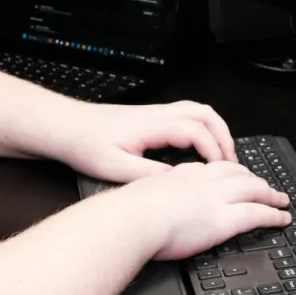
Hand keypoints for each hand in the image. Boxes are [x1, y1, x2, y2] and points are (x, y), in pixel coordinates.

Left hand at [46, 100, 236, 183]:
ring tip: (222, 156)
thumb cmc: (84, 145)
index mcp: (152, 125)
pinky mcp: (149, 118)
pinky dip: (202, 129)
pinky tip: (199, 148)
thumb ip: (150, 175)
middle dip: (224, 138)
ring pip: (198, 111)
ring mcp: (155, 113)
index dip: (214, 151)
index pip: (197, 132)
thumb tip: (179, 182)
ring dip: (215, 131)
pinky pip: (187, 116)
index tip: (221, 172)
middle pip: (205, 115)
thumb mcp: (116, 168)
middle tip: (231, 164)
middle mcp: (158, 114)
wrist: (64, 127)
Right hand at [110, 161, 290, 260]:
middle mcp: (203, 181)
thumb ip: (152, 196)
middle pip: (238, 174)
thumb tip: (150, 205)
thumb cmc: (126, 212)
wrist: (130, 218)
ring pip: (253, 189)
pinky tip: (281, 218)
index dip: (228, 172)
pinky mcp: (223, 219)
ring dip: (270, 194)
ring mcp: (215, 199)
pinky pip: (257, 214)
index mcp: (182, 174)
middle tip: (265, 186)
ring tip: (281, 200)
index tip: (235, 177)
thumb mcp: (139, 194)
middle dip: (254, 179)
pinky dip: (273, 215)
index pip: (212, 168)